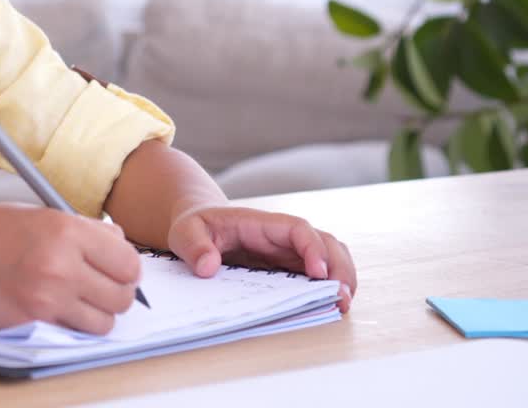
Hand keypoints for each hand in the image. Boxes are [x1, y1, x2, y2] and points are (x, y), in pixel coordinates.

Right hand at [0, 204, 141, 334]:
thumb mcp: (42, 215)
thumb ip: (85, 230)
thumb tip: (119, 244)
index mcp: (67, 229)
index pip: (128, 261)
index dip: (127, 269)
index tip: (119, 270)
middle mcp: (62, 262)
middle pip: (122, 294)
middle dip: (117, 293)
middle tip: (103, 288)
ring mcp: (48, 295)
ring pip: (104, 321)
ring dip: (98, 314)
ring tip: (81, 301)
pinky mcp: (35, 318)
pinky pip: (75, 330)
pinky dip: (73, 324)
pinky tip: (59, 308)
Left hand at [166, 206, 356, 312]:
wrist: (199, 226)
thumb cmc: (195, 226)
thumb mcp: (185, 232)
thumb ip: (195, 246)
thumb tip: (208, 268)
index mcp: (261, 223)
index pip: (298, 229)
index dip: (312, 248)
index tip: (318, 273)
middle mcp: (283, 236)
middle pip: (325, 242)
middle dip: (339, 268)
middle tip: (341, 297)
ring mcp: (289, 252)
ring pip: (330, 257)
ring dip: (341, 278)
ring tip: (341, 304)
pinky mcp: (289, 267)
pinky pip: (318, 274)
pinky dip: (330, 287)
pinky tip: (330, 305)